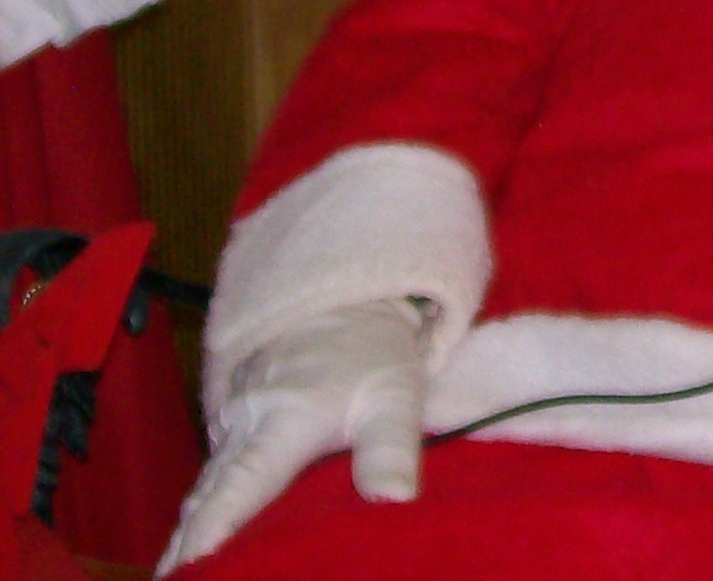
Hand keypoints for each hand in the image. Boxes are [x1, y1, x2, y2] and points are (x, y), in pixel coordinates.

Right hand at [161, 298, 430, 569]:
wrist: (344, 300)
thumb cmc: (371, 352)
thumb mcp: (395, 394)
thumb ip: (392, 447)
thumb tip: (395, 499)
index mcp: (282, 422)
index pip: (239, 487)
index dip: (211, 530)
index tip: (187, 567)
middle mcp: (244, 427)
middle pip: (206, 498)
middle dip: (185, 547)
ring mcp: (233, 426)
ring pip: (202, 489)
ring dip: (186, 532)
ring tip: (177, 576)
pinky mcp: (234, 427)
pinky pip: (210, 477)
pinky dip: (199, 511)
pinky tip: (195, 543)